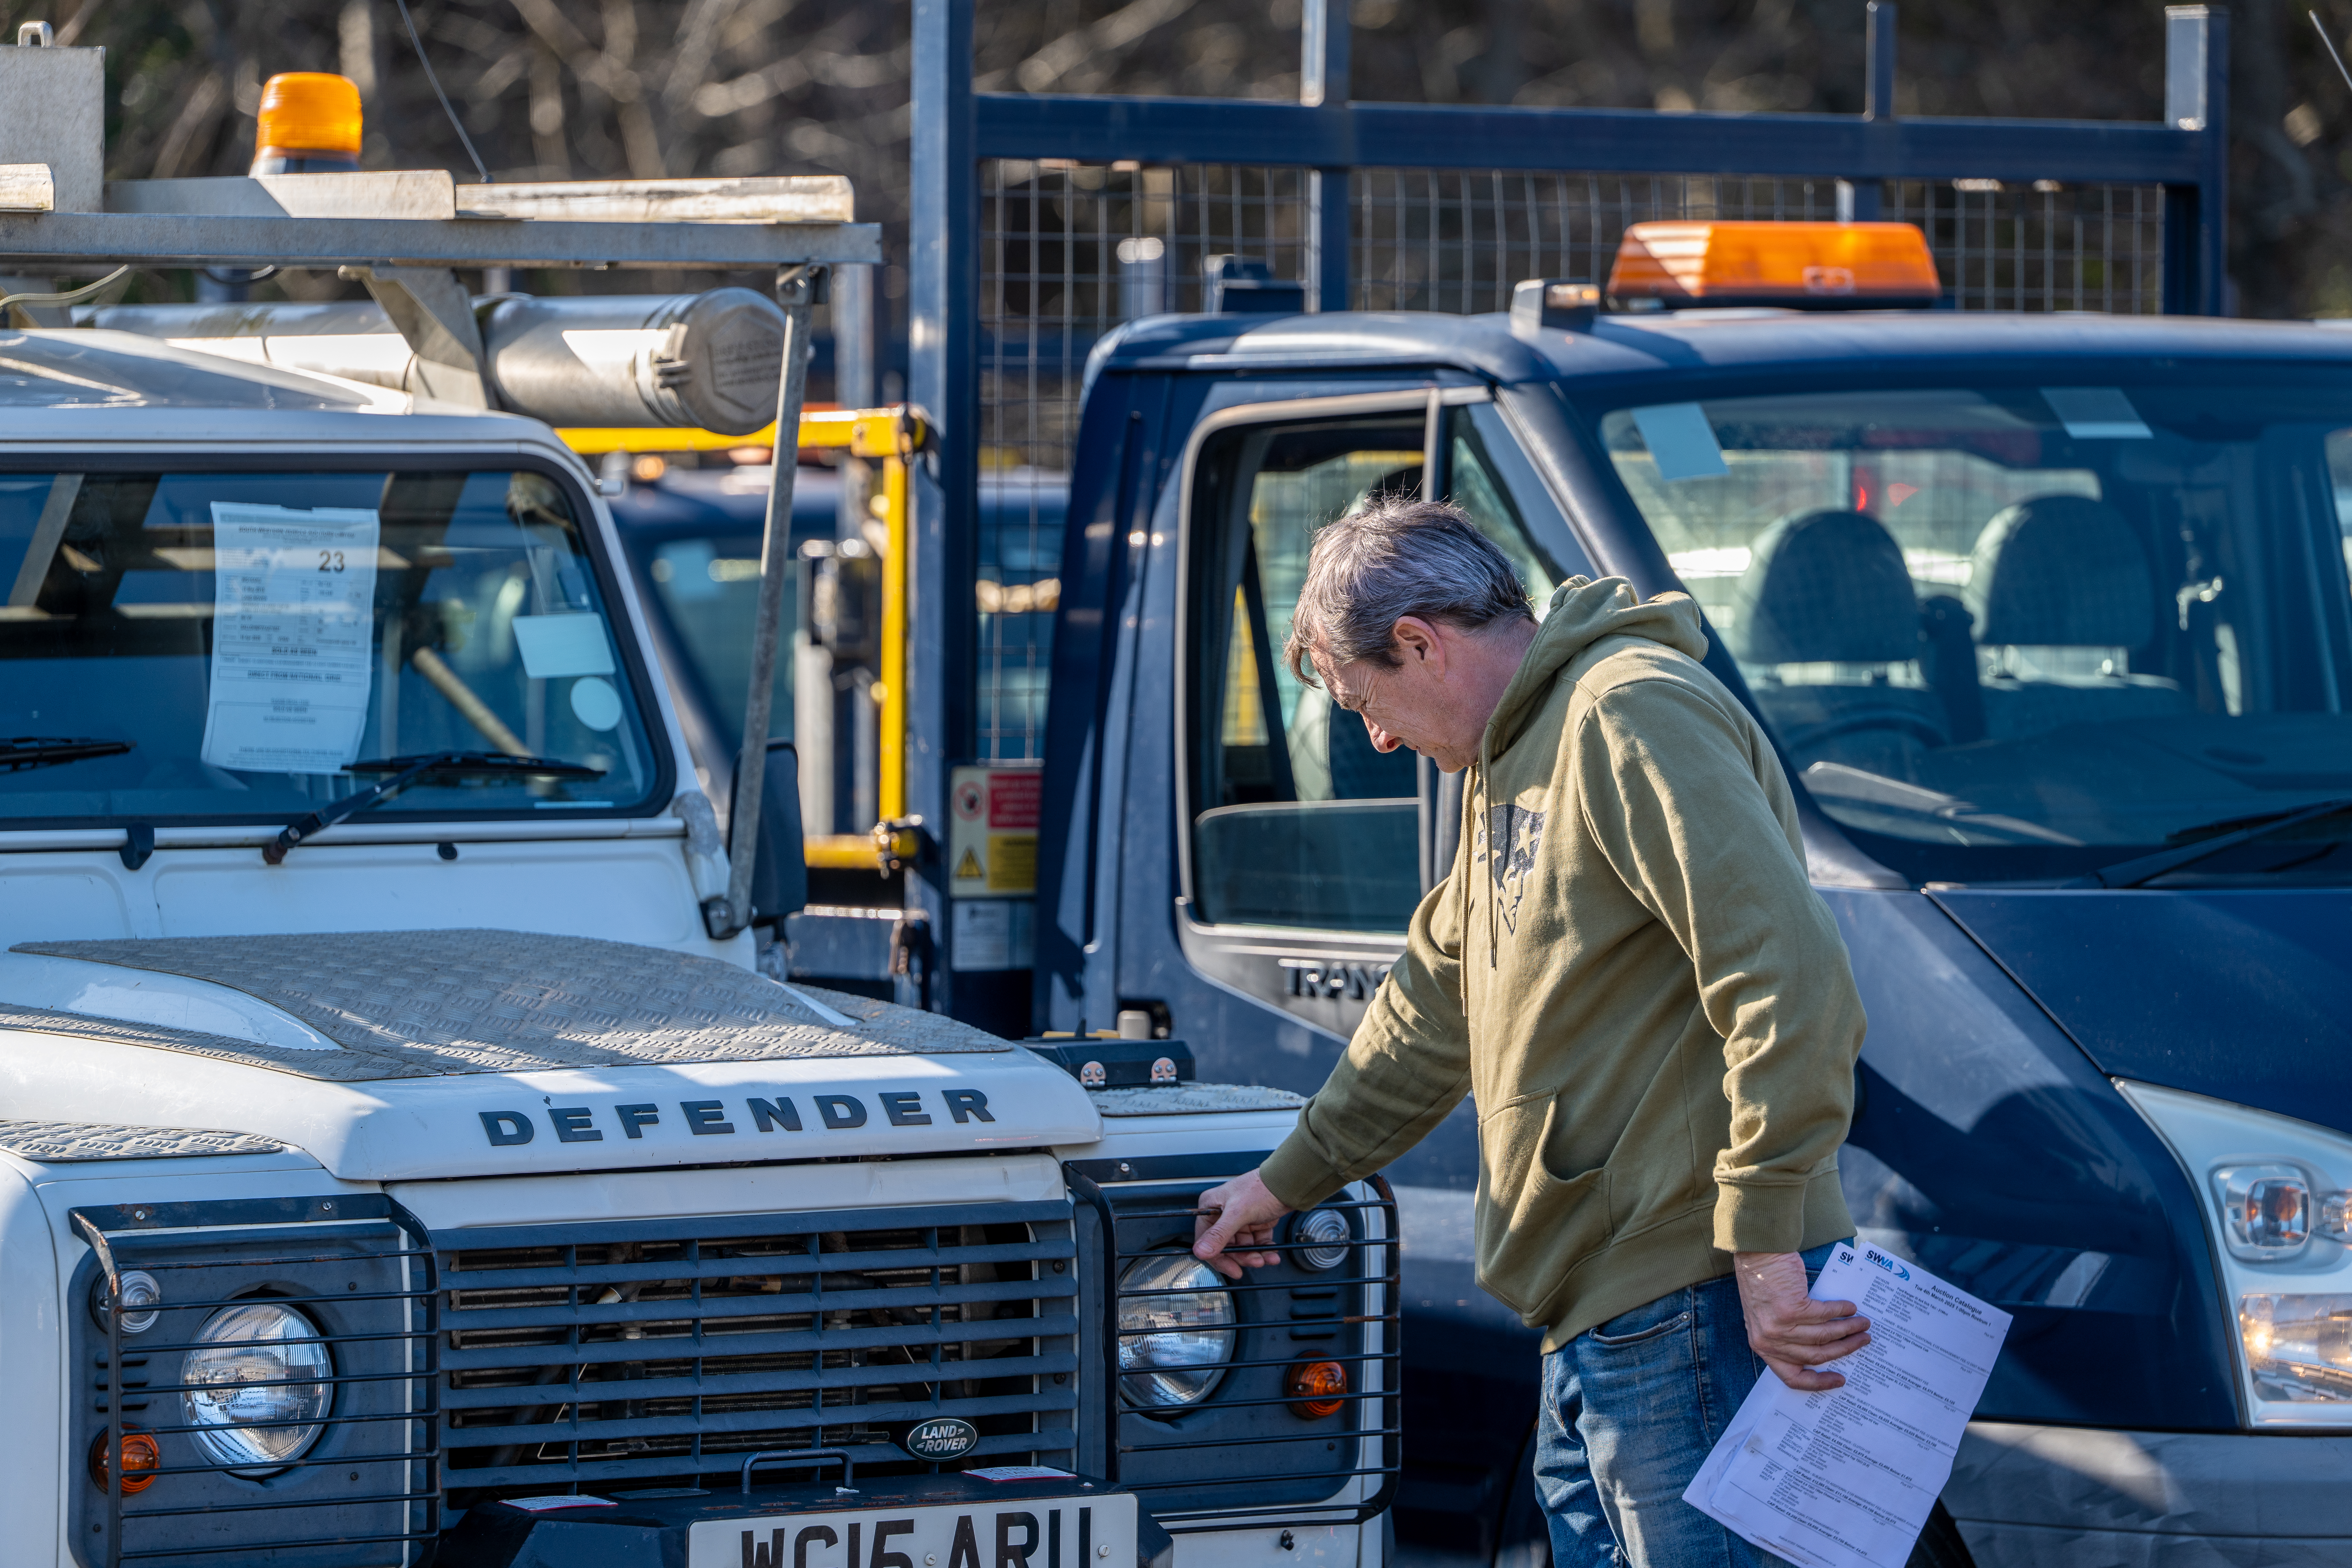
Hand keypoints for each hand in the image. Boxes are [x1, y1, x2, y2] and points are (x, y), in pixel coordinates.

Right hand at [1192, 1168, 1293, 1280]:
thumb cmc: (1262, 1188)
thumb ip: (1220, 1234)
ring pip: (1243, 1247)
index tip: (1232, 1269)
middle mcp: (1223, 1214)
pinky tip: (1272, 1254)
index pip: (1207, 1240)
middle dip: (1242, 1257)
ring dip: (1255, 1255)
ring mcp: (1239, 1220)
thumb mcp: (1238, 1212)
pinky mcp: (1255, 1224)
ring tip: (1265, 1257)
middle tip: (1255, 1261)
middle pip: (1226, 1247)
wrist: (1288, 1183)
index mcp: (1211, 1207)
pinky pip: (1257, 1244)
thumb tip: (1201, 1251)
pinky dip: (1264, 1250)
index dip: (1218, 1258)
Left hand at [1733, 1250, 1870, 1390]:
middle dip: (1845, 1349)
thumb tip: (1825, 1346)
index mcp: (1763, 1347)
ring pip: (1824, 1336)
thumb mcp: (1768, 1318)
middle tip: (1862, 1340)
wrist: (1756, 1253)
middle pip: (1816, 1355)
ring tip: (1862, 1324)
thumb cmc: (1764, 1283)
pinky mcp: (1791, 1310)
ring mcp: (1779, 1327)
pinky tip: (1850, 1307)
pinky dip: (1841, 1311)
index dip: (1819, 1382)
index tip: (1840, 1379)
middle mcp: (1770, 1341)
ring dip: (1848, 1329)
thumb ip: (1788, 1337)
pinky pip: (1825, 1315)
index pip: (1792, 1377)